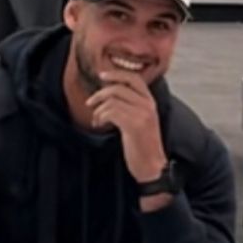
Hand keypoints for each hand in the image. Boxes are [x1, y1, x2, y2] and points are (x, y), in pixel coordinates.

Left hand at [86, 68, 166, 182]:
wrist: (152, 167)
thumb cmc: (142, 147)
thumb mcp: (140, 121)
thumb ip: (131, 106)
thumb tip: (109, 95)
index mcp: (150, 102)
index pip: (134, 78)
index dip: (116, 74)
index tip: (102, 76)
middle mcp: (148, 105)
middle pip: (119, 87)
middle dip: (100, 93)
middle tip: (89, 103)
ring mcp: (142, 114)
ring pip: (112, 100)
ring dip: (98, 110)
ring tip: (96, 120)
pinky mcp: (134, 125)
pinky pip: (111, 112)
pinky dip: (100, 117)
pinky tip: (99, 124)